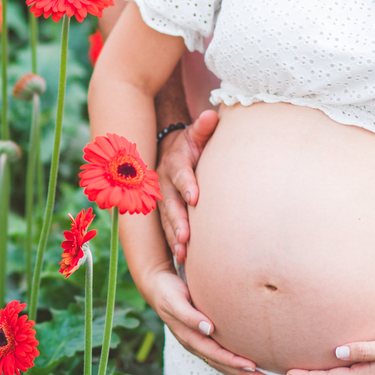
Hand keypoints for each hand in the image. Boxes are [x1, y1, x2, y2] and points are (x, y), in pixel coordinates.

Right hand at [144, 268, 265, 374]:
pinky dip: (230, 369)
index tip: (251, 365)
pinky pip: (217, 358)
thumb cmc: (168, 292)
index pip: (214, 353)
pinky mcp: (200, 340)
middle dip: (241, 373)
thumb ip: (189, 315)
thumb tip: (208, 328)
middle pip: (220, 363)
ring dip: (239, 374)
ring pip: (220, 363)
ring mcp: (197, 344)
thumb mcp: (175, 301)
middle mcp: (193, 344)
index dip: (232, 361)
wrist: (158, 289)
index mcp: (188, 337)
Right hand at [156, 110, 218, 263]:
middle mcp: (164, 182)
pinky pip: (166, 230)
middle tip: (186, 237)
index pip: (180, 173)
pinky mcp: (164, 213)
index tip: (195, 198)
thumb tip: (212, 115)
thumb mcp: (196, 133)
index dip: (187, 184)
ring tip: (183, 254)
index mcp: (174, 162)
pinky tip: (182, 260)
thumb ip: (204, 128)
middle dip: (177, 221)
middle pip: (169, 203)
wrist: (170, 151)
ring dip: (173, 237)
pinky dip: (173, 244)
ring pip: (165, 221)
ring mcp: (162, 199)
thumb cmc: (192, 145)